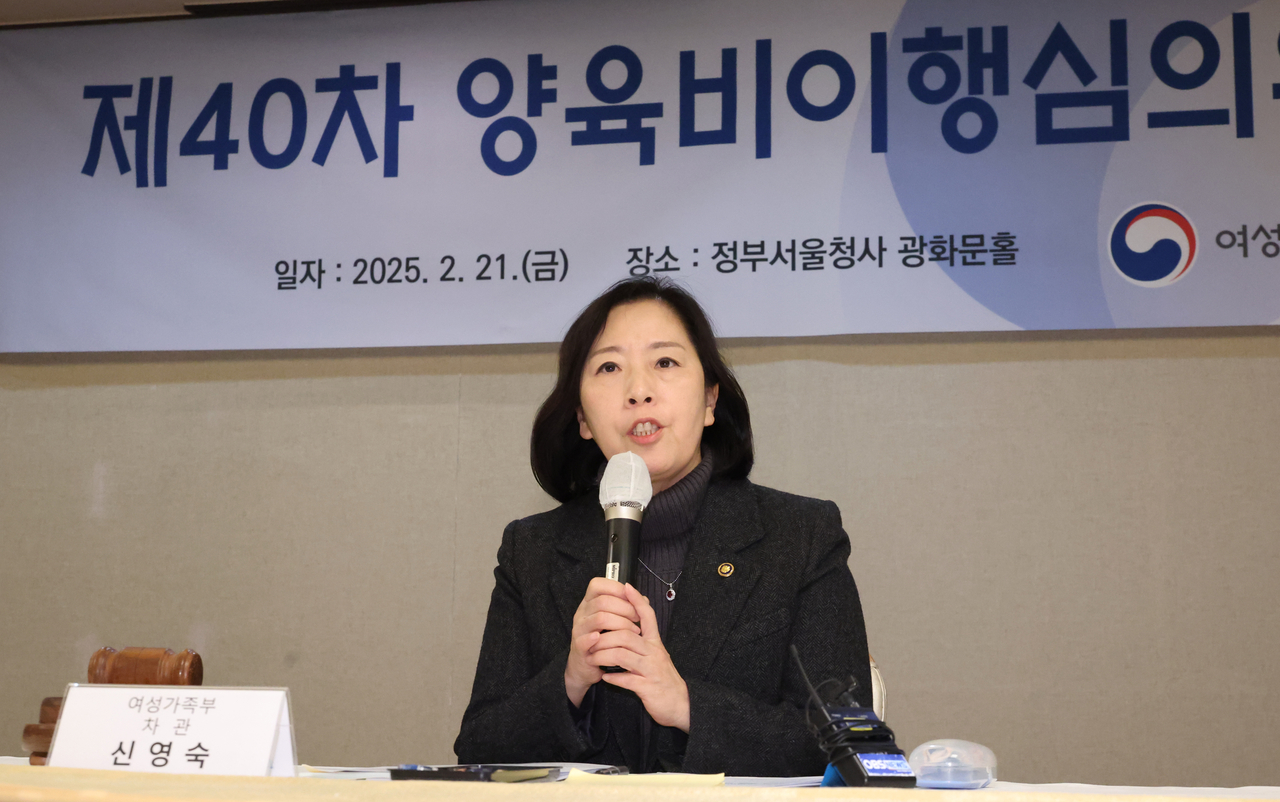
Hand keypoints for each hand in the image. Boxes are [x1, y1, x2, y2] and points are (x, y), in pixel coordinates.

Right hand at [564, 576, 639, 706]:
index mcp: (590, 603)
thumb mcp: (614, 621)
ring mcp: (579, 629)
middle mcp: (582, 613)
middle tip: (637, 619)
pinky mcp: (578, 646)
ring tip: (633, 632)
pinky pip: (585, 639)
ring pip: (599, 618)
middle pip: (602, 601)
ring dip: (620, 624)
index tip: (632, 598)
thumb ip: (627, 608)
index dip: (616, 588)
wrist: (585, 665)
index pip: (597, 585)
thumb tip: (643, 599)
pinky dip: (597, 638)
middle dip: (625, 608)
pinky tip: (607, 639)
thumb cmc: (602, 641)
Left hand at [593, 583, 690, 731]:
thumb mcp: (656, 655)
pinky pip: (627, 679)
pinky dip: (613, 677)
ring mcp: (651, 669)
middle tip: (591, 641)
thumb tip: (630, 624)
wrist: (680, 705)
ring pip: (623, 656)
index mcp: (655, 643)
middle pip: (626, 635)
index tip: (625, 586)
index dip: (637, 600)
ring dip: (603, 656)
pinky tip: (604, 677)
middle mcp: (654, 653)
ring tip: (592, 658)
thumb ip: (644, 641)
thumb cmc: (663, 678)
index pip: (648, 616)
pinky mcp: (648, 687)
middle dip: (605, 637)